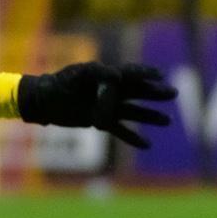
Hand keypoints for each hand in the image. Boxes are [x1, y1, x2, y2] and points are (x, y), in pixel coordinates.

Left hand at [17, 62, 176, 148]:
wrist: (43, 101)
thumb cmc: (59, 84)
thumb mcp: (76, 75)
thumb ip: (97, 72)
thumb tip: (117, 75)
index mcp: (105, 76)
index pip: (130, 73)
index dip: (146, 73)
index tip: (160, 75)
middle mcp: (109, 91)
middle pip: (137, 92)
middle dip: (154, 93)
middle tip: (173, 94)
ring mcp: (105, 107)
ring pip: (132, 112)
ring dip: (149, 116)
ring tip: (167, 121)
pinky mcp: (99, 121)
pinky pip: (119, 130)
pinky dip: (132, 137)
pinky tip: (147, 145)